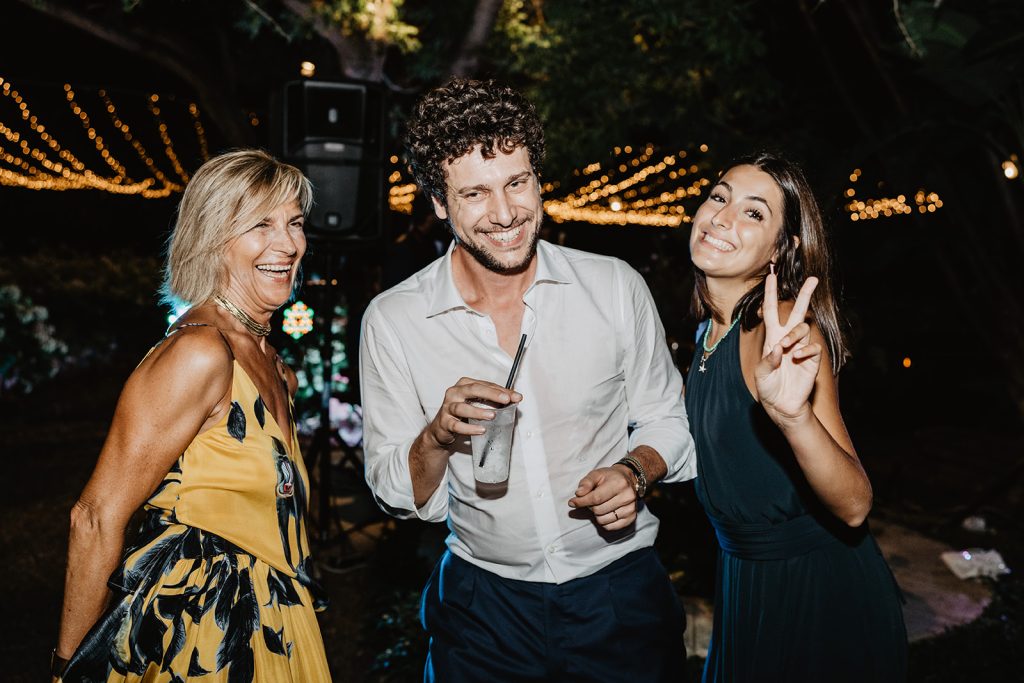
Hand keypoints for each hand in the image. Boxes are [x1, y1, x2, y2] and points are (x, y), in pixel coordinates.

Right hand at [427, 377, 520, 448]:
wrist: (442, 429)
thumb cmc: (463, 413)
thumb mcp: (478, 403)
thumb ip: (495, 399)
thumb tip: (516, 398)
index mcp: (464, 384)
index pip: (485, 384)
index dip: (501, 390)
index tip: (516, 397)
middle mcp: (454, 392)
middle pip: (473, 390)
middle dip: (491, 394)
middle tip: (506, 399)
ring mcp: (448, 407)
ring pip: (462, 407)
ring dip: (478, 411)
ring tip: (493, 416)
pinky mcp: (445, 422)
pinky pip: (457, 425)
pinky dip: (469, 428)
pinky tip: (481, 430)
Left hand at [568, 466, 637, 530]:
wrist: (628, 480)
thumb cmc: (609, 478)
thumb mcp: (596, 474)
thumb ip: (585, 483)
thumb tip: (578, 494)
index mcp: (619, 483)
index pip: (596, 498)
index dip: (581, 502)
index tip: (572, 502)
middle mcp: (628, 496)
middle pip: (598, 510)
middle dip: (590, 506)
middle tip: (593, 500)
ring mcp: (631, 509)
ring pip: (603, 520)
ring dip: (597, 515)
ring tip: (600, 505)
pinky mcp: (631, 518)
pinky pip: (610, 527)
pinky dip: (604, 522)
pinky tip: (606, 512)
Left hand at [755, 271, 821, 423]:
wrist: (782, 404)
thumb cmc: (768, 387)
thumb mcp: (761, 374)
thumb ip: (767, 361)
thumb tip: (779, 349)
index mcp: (772, 337)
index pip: (771, 311)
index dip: (771, 294)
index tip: (772, 276)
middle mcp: (788, 339)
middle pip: (797, 311)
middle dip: (805, 295)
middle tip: (813, 279)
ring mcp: (801, 347)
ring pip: (803, 328)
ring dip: (794, 334)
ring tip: (787, 347)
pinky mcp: (812, 359)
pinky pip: (812, 347)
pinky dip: (804, 350)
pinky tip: (797, 358)